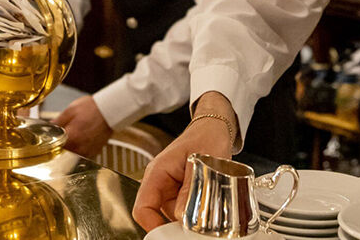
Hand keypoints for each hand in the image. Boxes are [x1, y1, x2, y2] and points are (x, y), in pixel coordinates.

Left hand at [52, 95, 112, 157]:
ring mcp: (88, 152)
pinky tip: (81, 139)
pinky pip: (82, 155)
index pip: (54, 147)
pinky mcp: (94, 152)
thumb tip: (49, 128)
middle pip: (63, 153)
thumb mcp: (71, 110)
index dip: (51, 142)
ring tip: (74, 135)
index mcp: (72, 137)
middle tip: (62, 134)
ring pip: (72, 155)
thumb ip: (58, 121)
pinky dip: (79, 149)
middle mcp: (80, 148)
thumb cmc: (92, 108)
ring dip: (70, 148)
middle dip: (60, 145)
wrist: (111, 109)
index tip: (50, 138)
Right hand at [132, 92, 235, 230]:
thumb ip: (190, 190)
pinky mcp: (183, 194)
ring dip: (191, 217)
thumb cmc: (207, 137)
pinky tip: (209, 202)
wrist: (216, 129)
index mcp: (157, 173)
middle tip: (198, 223)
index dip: (152, 226)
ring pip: (175, 216)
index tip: (169, 236)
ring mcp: (171, 190)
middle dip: (178, 223)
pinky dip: (197, 212)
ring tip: (209, 201)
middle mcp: (160, 184)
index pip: (143, 208)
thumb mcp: (201, 162)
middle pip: (160, 216)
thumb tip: (183, 218)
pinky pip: (186, 211)